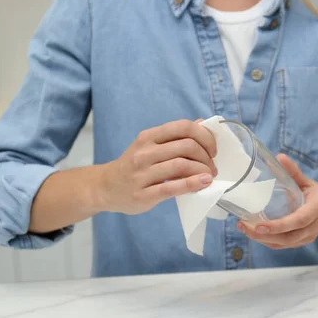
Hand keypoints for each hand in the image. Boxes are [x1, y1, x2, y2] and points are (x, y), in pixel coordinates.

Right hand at [98, 119, 216, 214]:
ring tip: (209, 176)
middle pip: (186, 146)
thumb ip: (174, 136)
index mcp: (148, 137)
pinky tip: (204, 183)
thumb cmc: (134, 166)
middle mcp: (144, 152)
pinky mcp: (143, 195)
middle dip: (206, 156)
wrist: (105, 188)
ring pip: (181, 165)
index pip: (183, 127)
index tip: (212, 149)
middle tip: (212, 167)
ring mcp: (142, 174)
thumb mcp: (150, 146)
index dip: (204, 136)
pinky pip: (172, 188)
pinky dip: (193, 184)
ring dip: (203, 170)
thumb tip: (201, 123)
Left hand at [236, 154, 317, 248]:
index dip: (280, 225)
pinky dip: (266, 241)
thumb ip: (293, 171)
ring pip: (284, 243)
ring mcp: (307, 237)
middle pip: (290, 237)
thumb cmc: (313, 193)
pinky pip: (282, 245)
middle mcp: (314, 226)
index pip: (300, 220)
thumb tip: (279, 157)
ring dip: (262, 239)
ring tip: (244, 228)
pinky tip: (252, 233)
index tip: (260, 226)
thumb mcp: (306, 180)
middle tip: (244, 226)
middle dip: (266, 235)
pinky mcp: (299, 242)